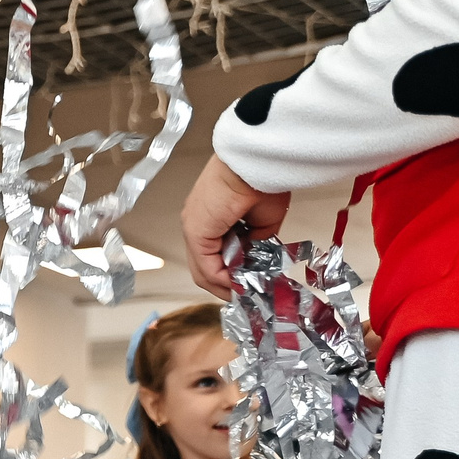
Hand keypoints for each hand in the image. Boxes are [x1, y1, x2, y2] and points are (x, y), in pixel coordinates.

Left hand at [179, 156, 288, 297]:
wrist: (258, 164)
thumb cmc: (264, 181)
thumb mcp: (263, 221)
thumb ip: (256, 242)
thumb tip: (255, 259)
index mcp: (211, 217)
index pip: (213, 255)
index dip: (231, 274)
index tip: (249, 283)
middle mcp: (197, 223)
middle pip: (204, 267)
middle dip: (227, 285)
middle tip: (247, 295)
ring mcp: (194, 227)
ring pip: (203, 270)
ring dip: (226, 285)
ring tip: (245, 292)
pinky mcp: (196, 232)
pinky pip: (206, 266)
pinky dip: (223, 280)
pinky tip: (238, 285)